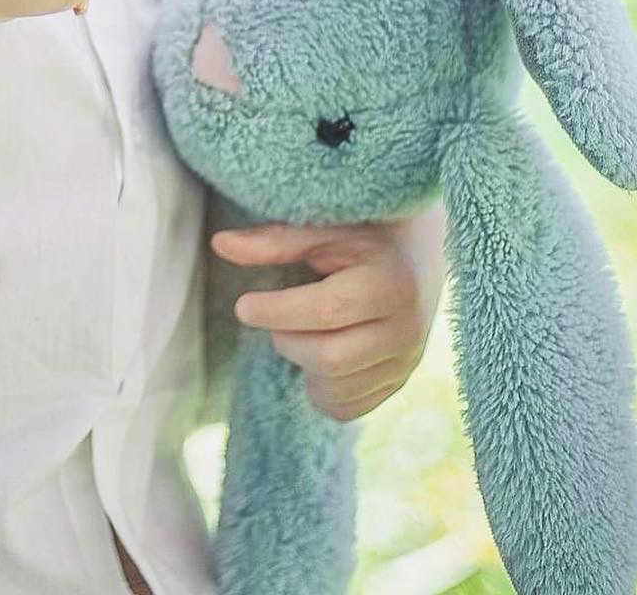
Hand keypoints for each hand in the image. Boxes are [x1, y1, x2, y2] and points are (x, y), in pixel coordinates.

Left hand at [210, 207, 446, 422]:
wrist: (417, 249)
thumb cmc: (361, 231)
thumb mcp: (323, 228)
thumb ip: (274, 240)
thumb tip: (219, 245)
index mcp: (392, 283)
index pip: (326, 312)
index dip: (277, 312)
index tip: (243, 305)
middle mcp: (409, 330)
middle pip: (329, 358)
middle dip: (286, 339)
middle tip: (271, 314)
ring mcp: (408, 362)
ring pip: (337, 389)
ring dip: (301, 362)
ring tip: (296, 329)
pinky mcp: (400, 381)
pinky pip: (348, 408)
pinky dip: (319, 389)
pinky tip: (315, 353)